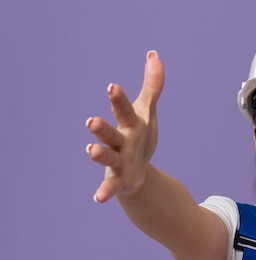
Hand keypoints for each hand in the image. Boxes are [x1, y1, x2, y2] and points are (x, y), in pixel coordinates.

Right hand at [86, 50, 164, 202]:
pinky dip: (104, 192)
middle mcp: (119, 142)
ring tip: (90, 150)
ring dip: (99, 154)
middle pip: (110, 133)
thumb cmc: (139, 137)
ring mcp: (118, 161)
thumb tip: (155, 55)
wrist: (137, 171)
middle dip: (101, 128)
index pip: (124, 110)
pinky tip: (97, 199)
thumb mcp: (148, 113)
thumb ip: (153, 87)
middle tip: (91, 121)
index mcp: (129, 124)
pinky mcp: (120, 181)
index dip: (118, 100)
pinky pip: (110, 186)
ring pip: (108, 157)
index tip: (112, 87)